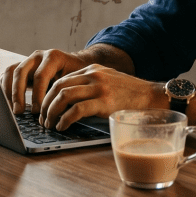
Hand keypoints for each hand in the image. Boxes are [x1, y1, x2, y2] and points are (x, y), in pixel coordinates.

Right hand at [1, 49, 90, 114]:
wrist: (75, 63)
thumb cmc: (76, 75)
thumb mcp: (73, 82)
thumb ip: (63, 93)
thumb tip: (56, 114)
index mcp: (53, 57)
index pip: (40, 75)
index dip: (37, 94)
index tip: (37, 111)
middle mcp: (38, 56)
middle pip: (21, 71)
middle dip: (18, 93)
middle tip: (19, 111)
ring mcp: (28, 60)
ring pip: (11, 71)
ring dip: (8, 91)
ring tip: (11, 109)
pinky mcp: (22, 67)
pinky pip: (8, 75)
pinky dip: (6, 89)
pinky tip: (8, 104)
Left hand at [39, 65, 163, 130]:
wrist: (153, 97)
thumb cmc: (131, 94)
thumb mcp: (108, 81)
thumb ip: (91, 85)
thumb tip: (70, 101)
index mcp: (92, 69)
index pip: (62, 79)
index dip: (48, 96)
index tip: (43, 109)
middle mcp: (93, 75)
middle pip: (58, 86)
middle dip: (46, 104)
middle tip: (42, 119)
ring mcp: (99, 87)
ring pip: (63, 96)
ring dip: (52, 112)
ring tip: (50, 125)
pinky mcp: (104, 102)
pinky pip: (77, 109)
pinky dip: (65, 119)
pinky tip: (62, 127)